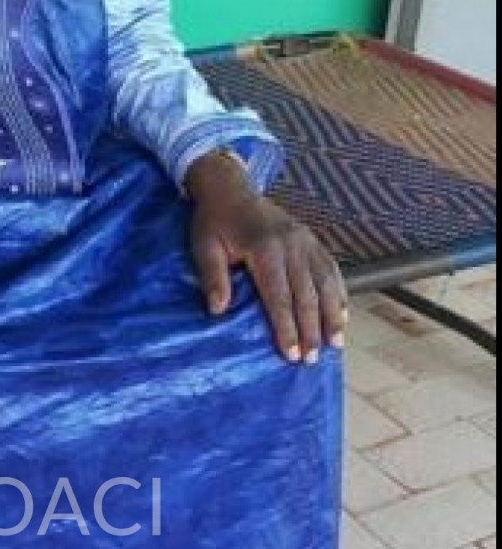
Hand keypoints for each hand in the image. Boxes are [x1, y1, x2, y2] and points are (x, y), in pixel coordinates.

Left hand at [185, 151, 347, 362]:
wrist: (230, 189)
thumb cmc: (215, 222)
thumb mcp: (204, 246)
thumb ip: (213, 277)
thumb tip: (218, 309)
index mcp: (264, 248)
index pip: (279, 296)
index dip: (287, 328)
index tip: (292, 355)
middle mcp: (291, 245)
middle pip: (307, 295)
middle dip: (311, 330)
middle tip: (313, 359)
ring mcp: (305, 240)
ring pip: (326, 283)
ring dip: (332, 315)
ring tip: (336, 344)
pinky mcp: (311, 238)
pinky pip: (331, 269)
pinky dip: (339, 293)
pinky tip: (342, 314)